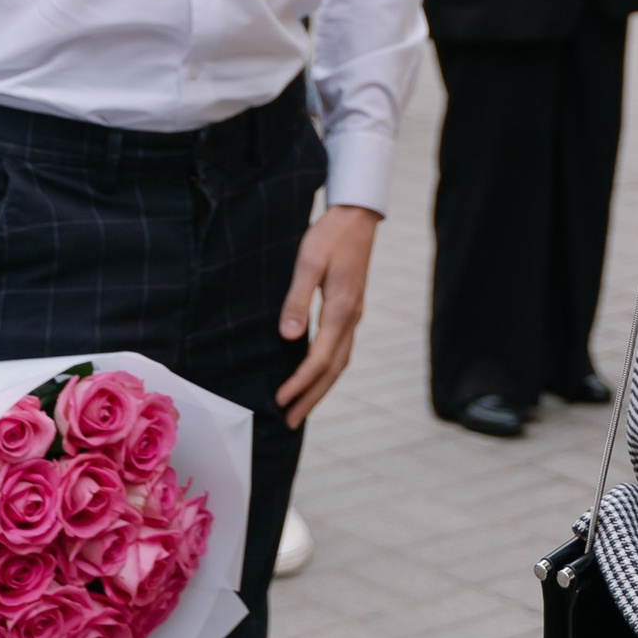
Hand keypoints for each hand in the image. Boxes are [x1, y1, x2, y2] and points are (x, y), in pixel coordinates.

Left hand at [277, 203, 379, 423]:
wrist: (357, 216)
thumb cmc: (330, 235)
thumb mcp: (309, 261)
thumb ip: (298, 299)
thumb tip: (289, 337)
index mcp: (341, 309)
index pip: (319, 357)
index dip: (300, 382)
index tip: (280, 400)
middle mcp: (351, 318)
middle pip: (333, 369)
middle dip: (312, 397)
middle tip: (291, 421)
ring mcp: (354, 315)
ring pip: (340, 362)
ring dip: (320, 388)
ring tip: (301, 407)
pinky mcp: (350, 310)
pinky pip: (340, 350)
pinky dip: (327, 370)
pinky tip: (314, 374)